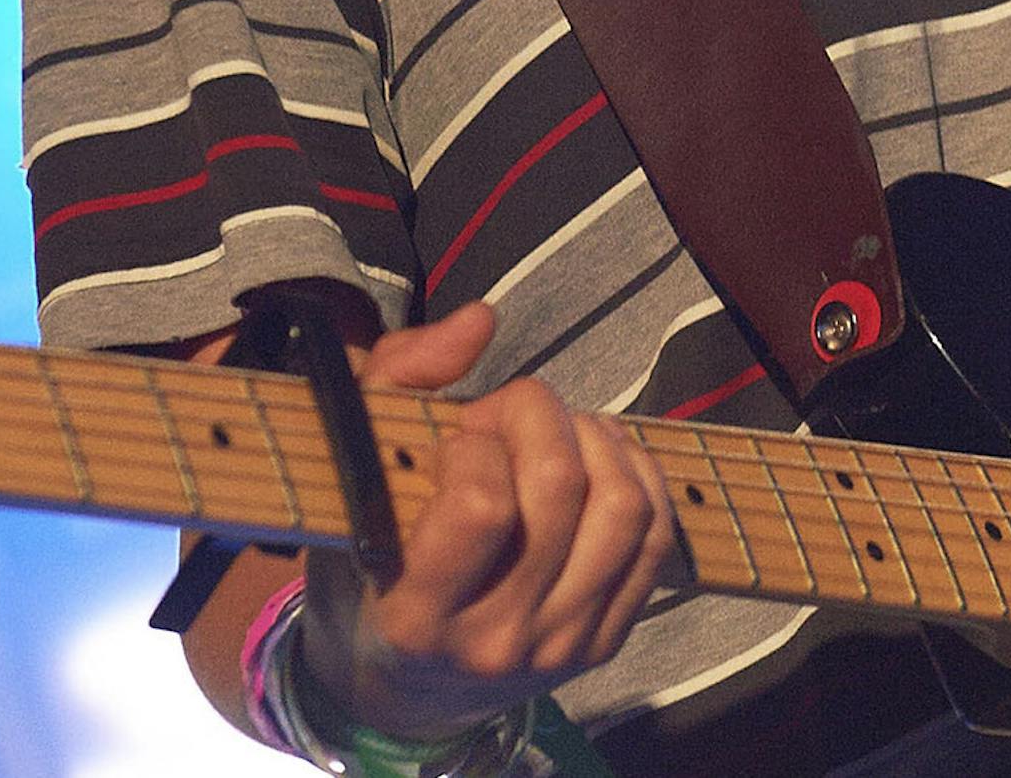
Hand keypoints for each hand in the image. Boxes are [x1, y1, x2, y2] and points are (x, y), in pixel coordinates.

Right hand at [299, 304, 679, 741]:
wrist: (406, 688)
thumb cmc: (374, 558)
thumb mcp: (355, 469)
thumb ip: (402, 377)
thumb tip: (481, 321)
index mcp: (415, 614)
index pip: (481, 506)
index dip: (475, 443)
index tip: (455, 439)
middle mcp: (493, 642)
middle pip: (559, 488)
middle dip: (536, 412)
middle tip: (506, 415)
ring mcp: (557, 647)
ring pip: (622, 507)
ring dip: (594, 438)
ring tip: (555, 432)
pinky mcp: (604, 643)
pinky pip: (655, 536)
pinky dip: (637, 471)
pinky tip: (597, 457)